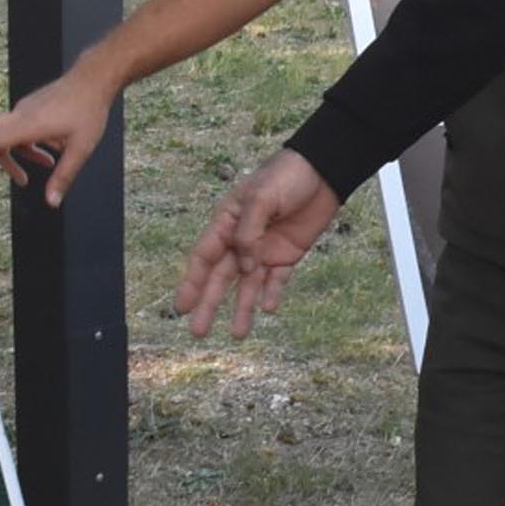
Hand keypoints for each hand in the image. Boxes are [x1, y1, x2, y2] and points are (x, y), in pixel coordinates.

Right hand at [0, 65, 117, 205]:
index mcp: (28, 125)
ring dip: (14, 158)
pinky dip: (27, 148)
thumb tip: (51, 201)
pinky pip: (19, 133)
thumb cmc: (88, 111)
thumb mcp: (82, 148)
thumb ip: (64, 175)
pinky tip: (46, 159)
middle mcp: (18, 116)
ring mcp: (22, 112)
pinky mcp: (28, 111)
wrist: (93, 79)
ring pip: (6, 138)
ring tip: (33, 175)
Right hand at [174, 149, 340, 339]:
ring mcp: (264, 249)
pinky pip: (277, 279)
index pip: (204, 257)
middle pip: (221, 277)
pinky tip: (267, 308)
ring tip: (237, 334)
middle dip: (208, 304)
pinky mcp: (287, 254)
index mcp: (226, 222)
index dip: (191, 282)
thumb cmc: (286, 176)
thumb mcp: (261, 197)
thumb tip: (244, 266)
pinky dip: (272, 293)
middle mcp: (241, 240)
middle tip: (197, 332)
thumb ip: (249, 233)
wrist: (323, 171)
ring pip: (248, 285)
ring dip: (241, 308)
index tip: (181, 307)